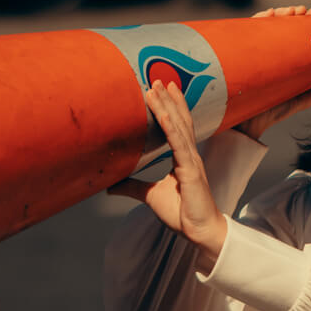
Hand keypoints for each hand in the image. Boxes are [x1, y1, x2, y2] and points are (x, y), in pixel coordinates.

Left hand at [114, 82, 226, 267]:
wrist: (199, 231)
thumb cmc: (182, 213)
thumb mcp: (151, 196)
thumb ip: (134, 186)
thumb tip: (110, 184)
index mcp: (184, 158)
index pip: (178, 126)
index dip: (172, 106)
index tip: (163, 88)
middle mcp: (190, 155)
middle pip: (179, 120)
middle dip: (168, 99)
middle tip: (157, 79)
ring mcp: (191, 161)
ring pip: (178, 127)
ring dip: (167, 105)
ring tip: (158, 87)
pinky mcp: (190, 172)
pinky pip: (179, 146)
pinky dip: (171, 128)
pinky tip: (164, 114)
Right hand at [237, 4, 310, 140]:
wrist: (249, 123)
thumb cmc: (276, 110)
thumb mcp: (305, 97)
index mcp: (289, 59)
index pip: (299, 34)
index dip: (308, 21)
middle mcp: (274, 53)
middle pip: (284, 26)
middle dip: (294, 14)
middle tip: (304, 11)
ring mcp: (258, 52)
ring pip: (268, 25)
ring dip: (280, 13)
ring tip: (291, 11)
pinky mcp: (243, 53)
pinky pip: (249, 31)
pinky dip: (258, 19)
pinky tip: (269, 14)